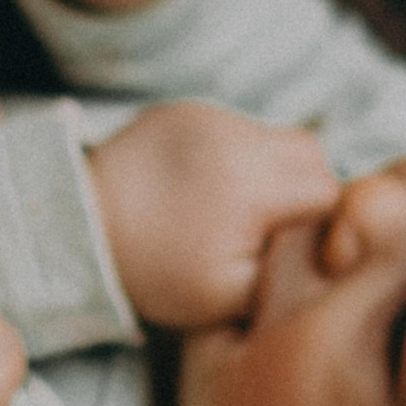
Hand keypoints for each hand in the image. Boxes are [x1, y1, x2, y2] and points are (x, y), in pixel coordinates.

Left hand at [86, 101, 337, 328]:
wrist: (76, 229)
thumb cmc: (154, 271)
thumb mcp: (228, 295)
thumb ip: (290, 271)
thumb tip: (329, 250)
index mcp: (252, 184)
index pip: (330, 192)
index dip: (323, 224)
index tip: (292, 247)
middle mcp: (236, 136)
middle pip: (312, 154)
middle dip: (305, 191)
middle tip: (271, 228)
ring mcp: (209, 115)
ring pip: (276, 137)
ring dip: (272, 171)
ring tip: (237, 209)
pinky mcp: (186, 109)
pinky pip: (236, 128)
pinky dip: (236, 156)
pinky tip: (209, 188)